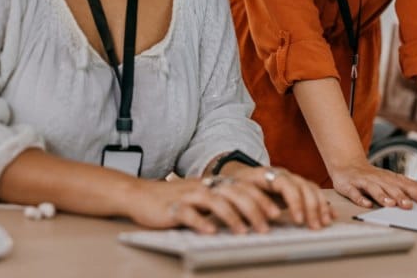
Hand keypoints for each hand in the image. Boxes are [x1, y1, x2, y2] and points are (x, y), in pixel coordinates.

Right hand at [124, 169, 333, 233]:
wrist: (139, 195)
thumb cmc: (174, 201)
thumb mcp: (202, 199)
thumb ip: (224, 204)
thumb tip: (253, 216)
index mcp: (213, 184)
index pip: (243, 188)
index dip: (262, 199)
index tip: (278, 213)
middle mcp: (204, 187)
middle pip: (234, 193)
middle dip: (254, 210)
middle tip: (267, 227)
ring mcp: (188, 196)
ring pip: (215, 202)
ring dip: (232, 217)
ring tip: (244, 232)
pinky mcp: (172, 208)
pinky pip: (189, 214)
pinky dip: (201, 222)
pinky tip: (210, 231)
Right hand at [330, 160, 416, 208]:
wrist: (347, 165)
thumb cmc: (373, 176)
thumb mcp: (393, 179)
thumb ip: (412, 186)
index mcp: (390, 178)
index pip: (406, 184)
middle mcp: (378, 179)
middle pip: (391, 187)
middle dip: (401, 196)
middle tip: (410, 205)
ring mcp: (363, 182)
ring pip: (373, 189)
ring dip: (382, 196)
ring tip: (391, 204)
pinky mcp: (349, 186)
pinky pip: (354, 192)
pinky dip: (360, 198)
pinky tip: (366, 204)